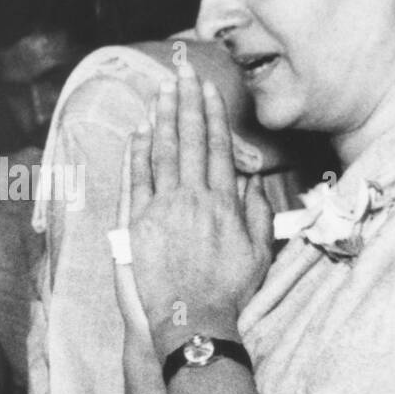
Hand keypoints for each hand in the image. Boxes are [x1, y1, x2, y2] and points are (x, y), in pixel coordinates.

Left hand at [128, 64, 273, 353]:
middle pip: (189, 141)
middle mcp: (194, 199)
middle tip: (183, 73)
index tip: (209, 90)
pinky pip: (138, 180)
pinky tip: (138, 131)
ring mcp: (164, 209)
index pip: (216, 148)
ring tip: (161, 90)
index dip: (212, 115)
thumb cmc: (229, 292)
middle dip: (186, 103)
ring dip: (162, 118)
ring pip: (162, 154)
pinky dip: (137, 153)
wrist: (193, 320)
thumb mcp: (257, 253)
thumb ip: (256, 214)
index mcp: (223, 203)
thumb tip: (253, 182)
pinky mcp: (139, 225)